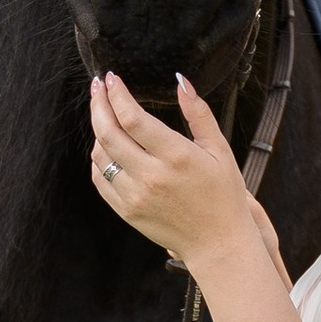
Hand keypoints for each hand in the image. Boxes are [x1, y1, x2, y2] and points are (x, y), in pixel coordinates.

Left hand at [87, 71, 260, 277]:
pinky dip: (98, 158)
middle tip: (97, 87)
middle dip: (98, 104)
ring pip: (100, 155)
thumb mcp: (219, 149)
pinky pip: (100, 179)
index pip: (132, 118)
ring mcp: (135, 196)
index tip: (111, 79)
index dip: (117, 95)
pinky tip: (106, 146)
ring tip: (105, 114)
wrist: (217, 242)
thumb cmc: (223, 194)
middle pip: (108, 133)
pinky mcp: (127, 211)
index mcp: (176, 157)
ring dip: (98, 129)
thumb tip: (181, 81)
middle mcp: (151, 176)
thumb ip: (199, 113)